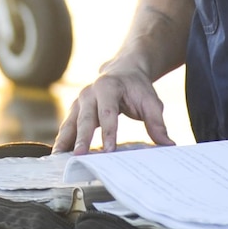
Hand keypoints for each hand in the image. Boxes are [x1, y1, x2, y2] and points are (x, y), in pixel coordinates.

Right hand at [54, 65, 174, 153]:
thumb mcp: (150, 101)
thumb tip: (168, 145)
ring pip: (70, 122)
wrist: (123, 70)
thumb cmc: (137, 88)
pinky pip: (67, 126)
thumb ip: (157, 122)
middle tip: (79, 157)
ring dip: (65, 141)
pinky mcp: (75, 110)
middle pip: (85, 118)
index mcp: (108, 86)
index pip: (108, 112)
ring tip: (60, 158)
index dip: (108, 131)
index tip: (109, 151)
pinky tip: (59, 155)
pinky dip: (63, 140)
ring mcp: (79, 101)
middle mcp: (89, 92)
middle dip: (82, 139)